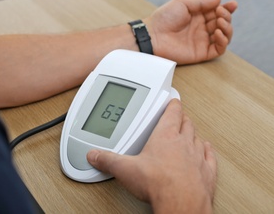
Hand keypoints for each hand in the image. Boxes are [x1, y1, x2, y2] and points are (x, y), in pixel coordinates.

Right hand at [87, 99, 216, 212]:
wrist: (181, 204)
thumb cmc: (159, 184)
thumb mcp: (125, 169)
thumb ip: (108, 160)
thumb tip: (95, 155)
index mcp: (165, 136)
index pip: (172, 113)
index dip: (172, 105)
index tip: (172, 101)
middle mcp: (184, 143)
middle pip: (186, 123)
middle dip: (181, 118)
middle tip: (178, 116)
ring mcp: (197, 157)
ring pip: (198, 138)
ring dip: (193, 134)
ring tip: (189, 132)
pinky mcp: (207, 173)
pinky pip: (210, 157)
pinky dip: (207, 153)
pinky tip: (206, 151)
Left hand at [146, 0, 237, 64]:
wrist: (152, 35)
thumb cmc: (163, 18)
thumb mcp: (182, 3)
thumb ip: (201, 3)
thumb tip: (219, 0)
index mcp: (198, 16)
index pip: (218, 12)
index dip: (227, 9)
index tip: (232, 4)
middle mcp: (202, 29)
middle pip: (223, 23)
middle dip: (226, 17)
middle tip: (220, 14)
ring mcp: (202, 41)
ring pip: (225, 36)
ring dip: (227, 28)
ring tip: (219, 22)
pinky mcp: (201, 53)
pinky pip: (219, 49)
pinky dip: (223, 41)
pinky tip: (217, 33)